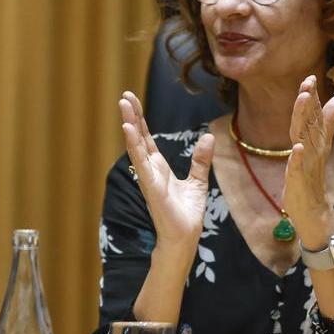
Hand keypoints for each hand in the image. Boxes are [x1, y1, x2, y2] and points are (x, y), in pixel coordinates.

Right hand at [119, 92, 213, 250]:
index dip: (140, 119)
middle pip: (138, 137)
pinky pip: (140, 162)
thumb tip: (209, 136)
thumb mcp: (198, 180)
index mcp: (158, 167)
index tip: (132, 100)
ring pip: (136, 145)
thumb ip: (200, 159)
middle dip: (132, 116)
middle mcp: (149, 169)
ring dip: (130, 124)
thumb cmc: (186, 213)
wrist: (185, 237)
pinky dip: (134, 145)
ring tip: (124, 105)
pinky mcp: (151, 185)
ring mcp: (147, 176)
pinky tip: (128, 130)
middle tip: (124, 95)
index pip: (146, 138)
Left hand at [283, 75, 333, 246]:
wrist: (314, 214)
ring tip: (304, 100)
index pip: (314, 118)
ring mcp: (308, 166)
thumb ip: (323, 128)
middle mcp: (314, 152)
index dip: (312, 99)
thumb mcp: (314, 152)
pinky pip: (299, 168)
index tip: (310, 77)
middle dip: (310, 102)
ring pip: (306, 139)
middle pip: (312, 124)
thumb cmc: (310, 180)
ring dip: (305, 120)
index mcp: (314, 144)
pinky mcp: (300, 181)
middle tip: (309, 81)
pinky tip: (297, 147)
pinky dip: (298, 157)